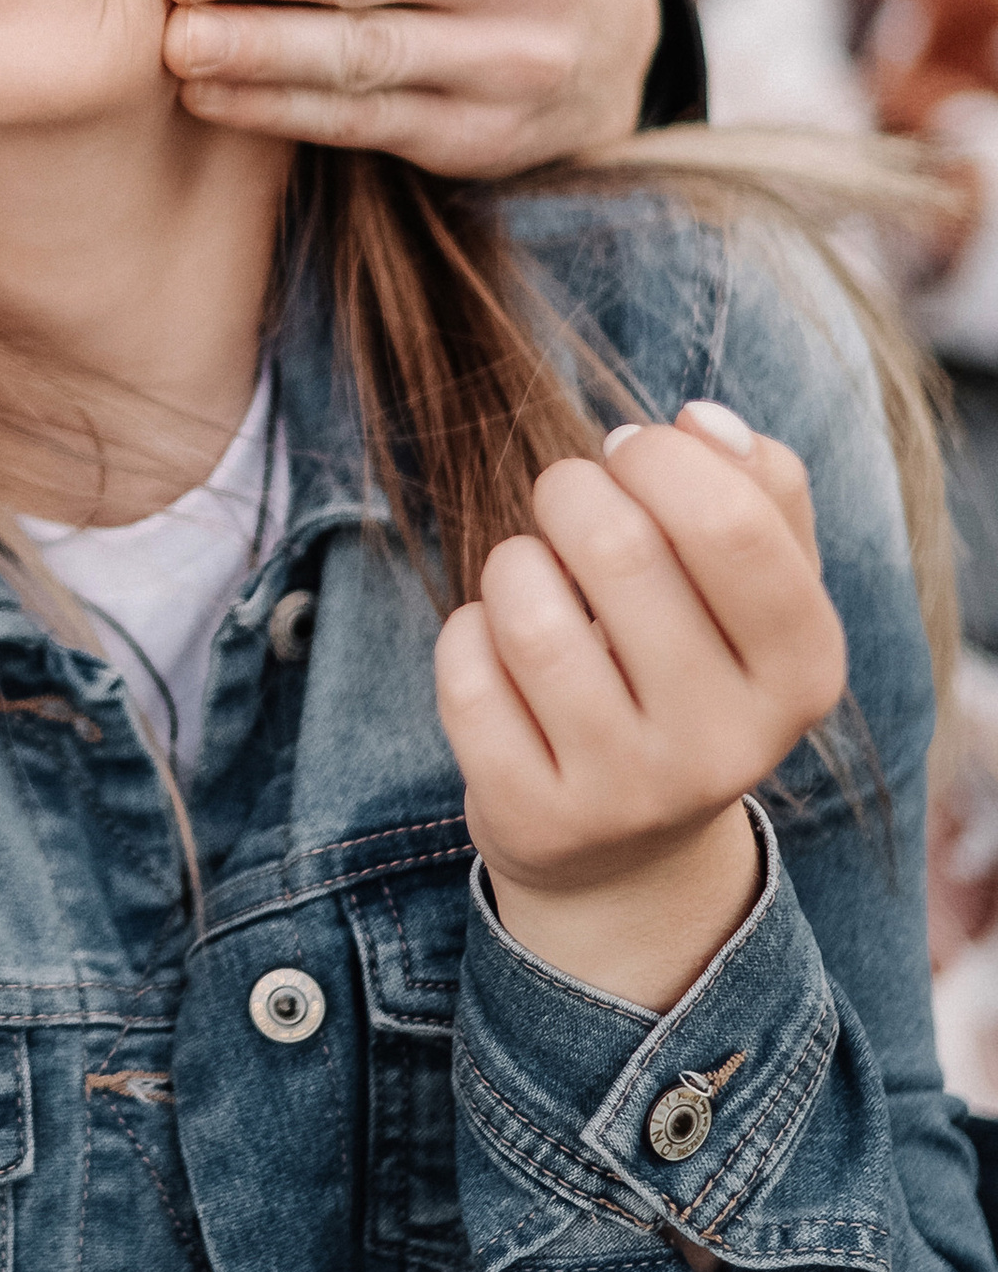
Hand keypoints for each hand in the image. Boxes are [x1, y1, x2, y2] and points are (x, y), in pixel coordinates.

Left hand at [433, 402, 846, 1010]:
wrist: (628, 849)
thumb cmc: (691, 666)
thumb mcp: (756, 588)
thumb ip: (756, 486)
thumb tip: (698, 421)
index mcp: (804, 668)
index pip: (733, 523)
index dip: (659, 458)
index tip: (628, 452)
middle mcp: (730, 743)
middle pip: (619, 548)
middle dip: (568, 491)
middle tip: (565, 501)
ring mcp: (630, 792)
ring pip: (529, 611)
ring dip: (513, 562)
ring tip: (529, 574)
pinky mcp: (537, 817)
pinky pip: (467, 673)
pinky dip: (466, 632)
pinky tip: (495, 647)